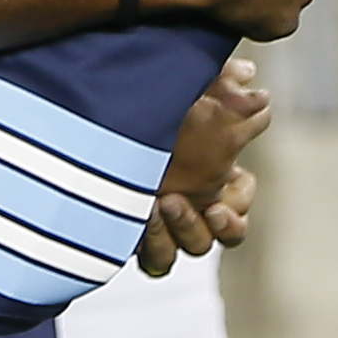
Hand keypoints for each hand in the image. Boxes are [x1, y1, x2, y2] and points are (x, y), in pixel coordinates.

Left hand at [137, 58, 271, 272]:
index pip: (240, 200)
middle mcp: (192, 200)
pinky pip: (158, 262)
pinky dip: (156, 248)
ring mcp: (164, 220)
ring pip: (192, 248)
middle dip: (212, 222)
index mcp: (210, 171)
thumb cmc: (140, 97)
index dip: (238, 204)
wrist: (88, 113)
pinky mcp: (134, 235)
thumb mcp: (185, 85)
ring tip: (160, 204)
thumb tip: (249, 76)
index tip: (220, 200)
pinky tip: (138, 223)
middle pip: (223, 233)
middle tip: (180, 199)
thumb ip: (223, 81)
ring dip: (183, 232)